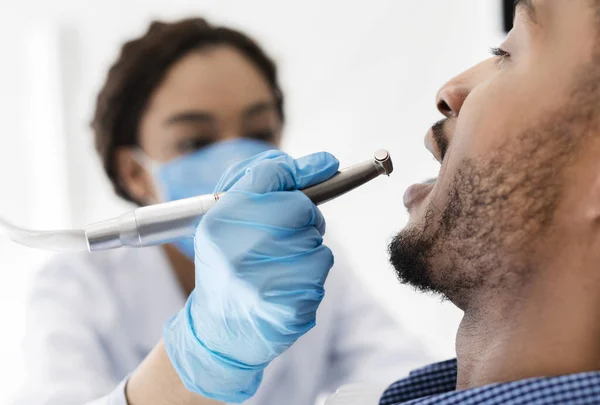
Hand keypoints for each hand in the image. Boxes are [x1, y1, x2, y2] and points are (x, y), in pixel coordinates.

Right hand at [163, 150, 338, 402]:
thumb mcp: (226, 223)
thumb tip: (326, 164)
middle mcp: (238, 250)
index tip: (325, 166)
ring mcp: (265, 280)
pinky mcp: (291, 305)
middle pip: (300, 206)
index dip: (298, 170)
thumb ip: (266, 186)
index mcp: (218, 223)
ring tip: (279, 262)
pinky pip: (322, 264)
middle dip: (304, 214)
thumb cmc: (228, 266)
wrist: (220, 331)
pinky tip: (288, 281)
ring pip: (315, 237)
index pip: (268, 175)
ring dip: (307, 244)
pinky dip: (313, 268)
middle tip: (289, 229)